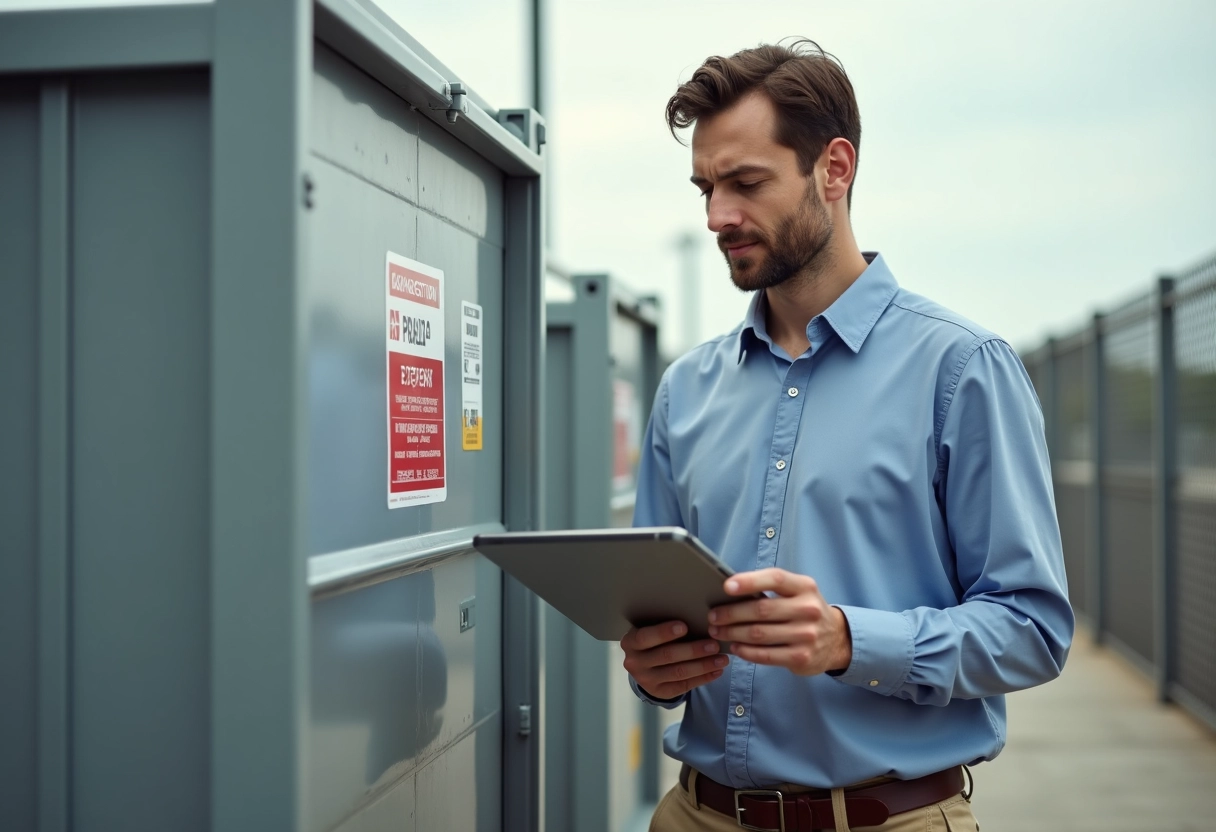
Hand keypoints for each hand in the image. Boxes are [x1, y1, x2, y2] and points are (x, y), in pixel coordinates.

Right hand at [620, 620, 728, 699]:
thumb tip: (696, 616)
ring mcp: (646, 680)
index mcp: (630, 642)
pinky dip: (703, 678)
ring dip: (703, 665)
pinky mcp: (659, 692)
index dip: (664, 632)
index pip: (645, 637)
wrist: (644, 664)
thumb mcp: (650, 628)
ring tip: (722, 659)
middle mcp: (634, 662)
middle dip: (693, 650)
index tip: (685, 626)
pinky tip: (717, 671)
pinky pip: (684, 686)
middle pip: (666, 656)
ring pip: (678, 672)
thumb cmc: (654, 638)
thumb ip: (664, 624)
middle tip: (714, 645)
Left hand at [708, 568, 851, 675]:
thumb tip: (731, 590)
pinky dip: (746, 651)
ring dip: (733, 633)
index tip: (726, 586)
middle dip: (731, 613)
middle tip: (713, 616)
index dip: (749, 581)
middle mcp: (808, 610)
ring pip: (760, 634)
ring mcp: (806, 635)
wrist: (837, 640)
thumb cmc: (805, 611)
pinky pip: (766, 655)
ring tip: (717, 631)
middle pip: (762, 610)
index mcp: (805, 587)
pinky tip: (735, 647)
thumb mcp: (798, 593)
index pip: (775, 579)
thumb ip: (772, 590)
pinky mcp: (802, 658)